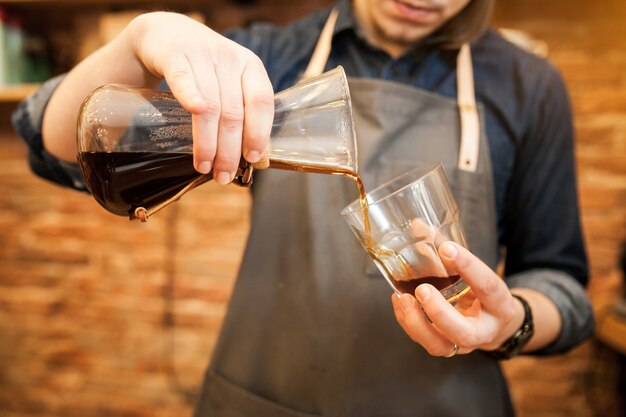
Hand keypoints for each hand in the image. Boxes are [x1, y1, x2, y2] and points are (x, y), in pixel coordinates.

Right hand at [127, 12, 273, 182]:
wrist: (165, 33)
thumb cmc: (203, 70)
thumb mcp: (229, 84)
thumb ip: (242, 115)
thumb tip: (257, 162)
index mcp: (251, 67)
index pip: (262, 103)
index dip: (258, 133)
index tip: (252, 159)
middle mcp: (231, 58)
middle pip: (234, 112)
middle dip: (229, 150)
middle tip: (222, 176)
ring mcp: (203, 54)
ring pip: (210, 105)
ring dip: (207, 142)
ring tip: (204, 166)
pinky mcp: (175, 55)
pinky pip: (184, 80)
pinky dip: (190, 98)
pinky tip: (194, 116)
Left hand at [391, 241, 522, 356]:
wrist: (494, 323)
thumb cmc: (481, 291)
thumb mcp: (477, 272)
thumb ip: (450, 250)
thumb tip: (417, 225)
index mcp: (499, 304)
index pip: (487, 286)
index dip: (468, 267)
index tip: (446, 248)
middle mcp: (485, 329)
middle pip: (464, 332)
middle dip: (440, 313)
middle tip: (423, 289)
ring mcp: (464, 344)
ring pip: (441, 346)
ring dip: (417, 323)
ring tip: (403, 298)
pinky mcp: (446, 347)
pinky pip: (425, 342)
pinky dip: (408, 322)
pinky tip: (399, 301)